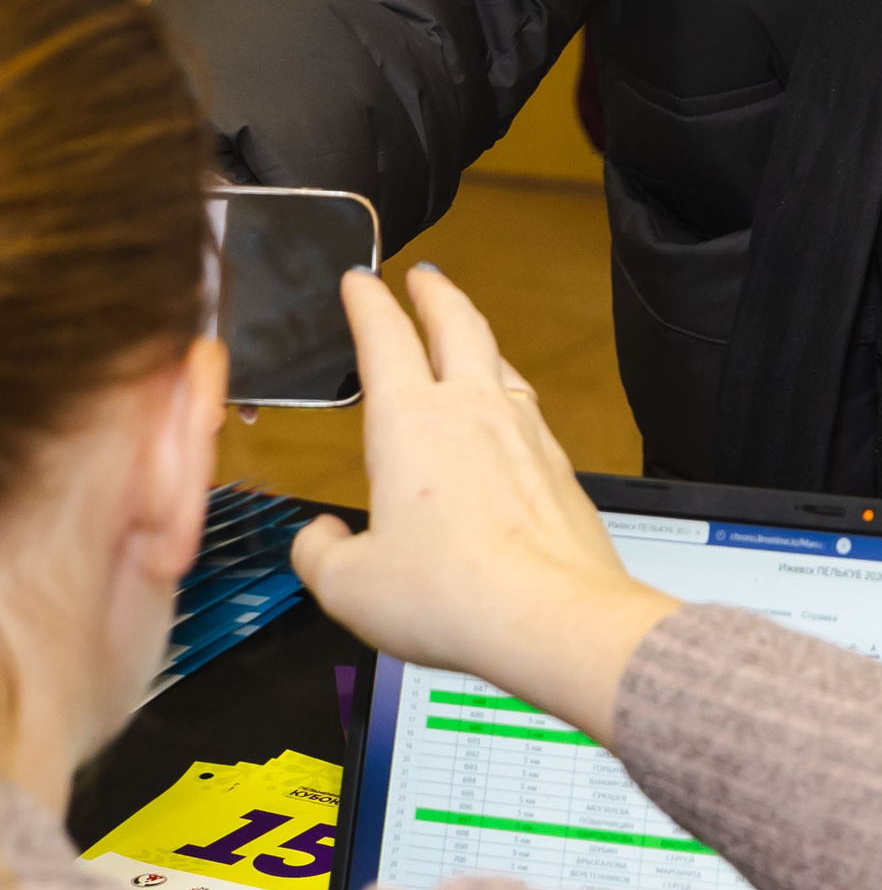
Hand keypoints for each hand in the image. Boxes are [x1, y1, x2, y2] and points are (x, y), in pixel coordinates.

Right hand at [292, 268, 676, 745]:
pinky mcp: (555, 461)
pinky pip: (527, 405)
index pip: (384, 336)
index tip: (361, 281)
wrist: (551, 614)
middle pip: (456, 322)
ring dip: (475, 335)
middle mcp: (471, 410)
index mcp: (410, 423)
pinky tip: (506, 413)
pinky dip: (507, 390)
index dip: (368, 301)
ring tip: (463, 336)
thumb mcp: (348, 586)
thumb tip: (318, 537)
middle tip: (423, 276)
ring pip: (498, 359)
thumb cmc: (453, 596)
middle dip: (434, 291)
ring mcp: (522, 430)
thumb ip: (319, 553)